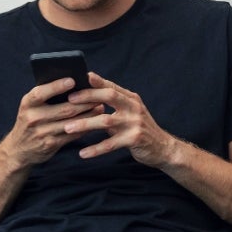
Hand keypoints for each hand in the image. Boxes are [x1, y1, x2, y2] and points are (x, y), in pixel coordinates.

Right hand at [1, 77, 102, 166]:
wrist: (19, 150)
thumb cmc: (30, 120)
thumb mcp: (31, 107)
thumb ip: (45, 96)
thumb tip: (72, 82)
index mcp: (27, 104)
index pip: (41, 93)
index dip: (57, 86)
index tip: (72, 80)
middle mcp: (33, 118)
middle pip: (64, 109)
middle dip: (84, 102)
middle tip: (98, 95)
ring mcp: (42, 133)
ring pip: (71, 122)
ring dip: (88, 115)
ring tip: (100, 107)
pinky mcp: (51, 144)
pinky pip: (72, 135)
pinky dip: (85, 127)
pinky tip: (94, 122)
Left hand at [64, 73, 179, 165]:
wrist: (163, 148)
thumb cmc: (140, 129)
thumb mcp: (130, 113)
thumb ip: (113, 106)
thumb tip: (87, 100)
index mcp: (131, 99)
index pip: (111, 86)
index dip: (95, 82)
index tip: (78, 78)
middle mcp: (134, 107)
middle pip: (109, 96)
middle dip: (88, 97)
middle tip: (69, 101)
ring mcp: (135, 123)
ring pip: (106, 121)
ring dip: (85, 124)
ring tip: (67, 128)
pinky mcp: (134, 139)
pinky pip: (110, 144)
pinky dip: (95, 149)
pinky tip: (83, 153)